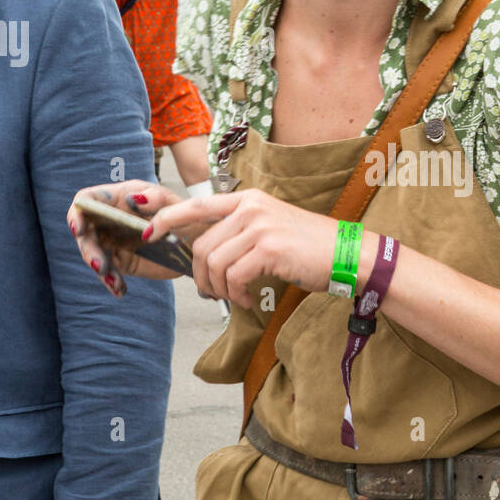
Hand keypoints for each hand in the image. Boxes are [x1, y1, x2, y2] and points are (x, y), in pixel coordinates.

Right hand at [67, 180, 201, 294]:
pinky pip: (109, 272)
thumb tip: (132, 199)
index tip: (79, 229)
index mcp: (119, 197)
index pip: (87, 200)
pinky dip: (112, 282)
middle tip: (100, 266)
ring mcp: (113, 241)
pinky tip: (120, 290)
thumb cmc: (185, 215)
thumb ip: (156, 198)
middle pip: (85, 232)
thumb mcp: (175, 203)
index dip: (77, 213)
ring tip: (114, 281)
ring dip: (100, 269)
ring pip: (94, 254)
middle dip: (88, 250)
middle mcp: (110, 218)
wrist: (198, 240)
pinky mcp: (121, 261)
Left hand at [143, 187, 370, 307]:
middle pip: (202, 244)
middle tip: (212, 293)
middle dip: (200, 275)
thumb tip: (206, 254)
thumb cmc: (311, 248)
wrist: (349, 254)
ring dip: (219, 289)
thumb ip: (240, 233)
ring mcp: (260, 226)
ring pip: (215, 262)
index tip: (150, 234)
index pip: (196, 205)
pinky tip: (248, 299)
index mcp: (249, 200)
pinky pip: (234, 276)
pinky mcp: (270, 248)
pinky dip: (236, 294)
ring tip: (235, 298)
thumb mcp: (271, 229)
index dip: (167, 220)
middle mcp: (251, 207)